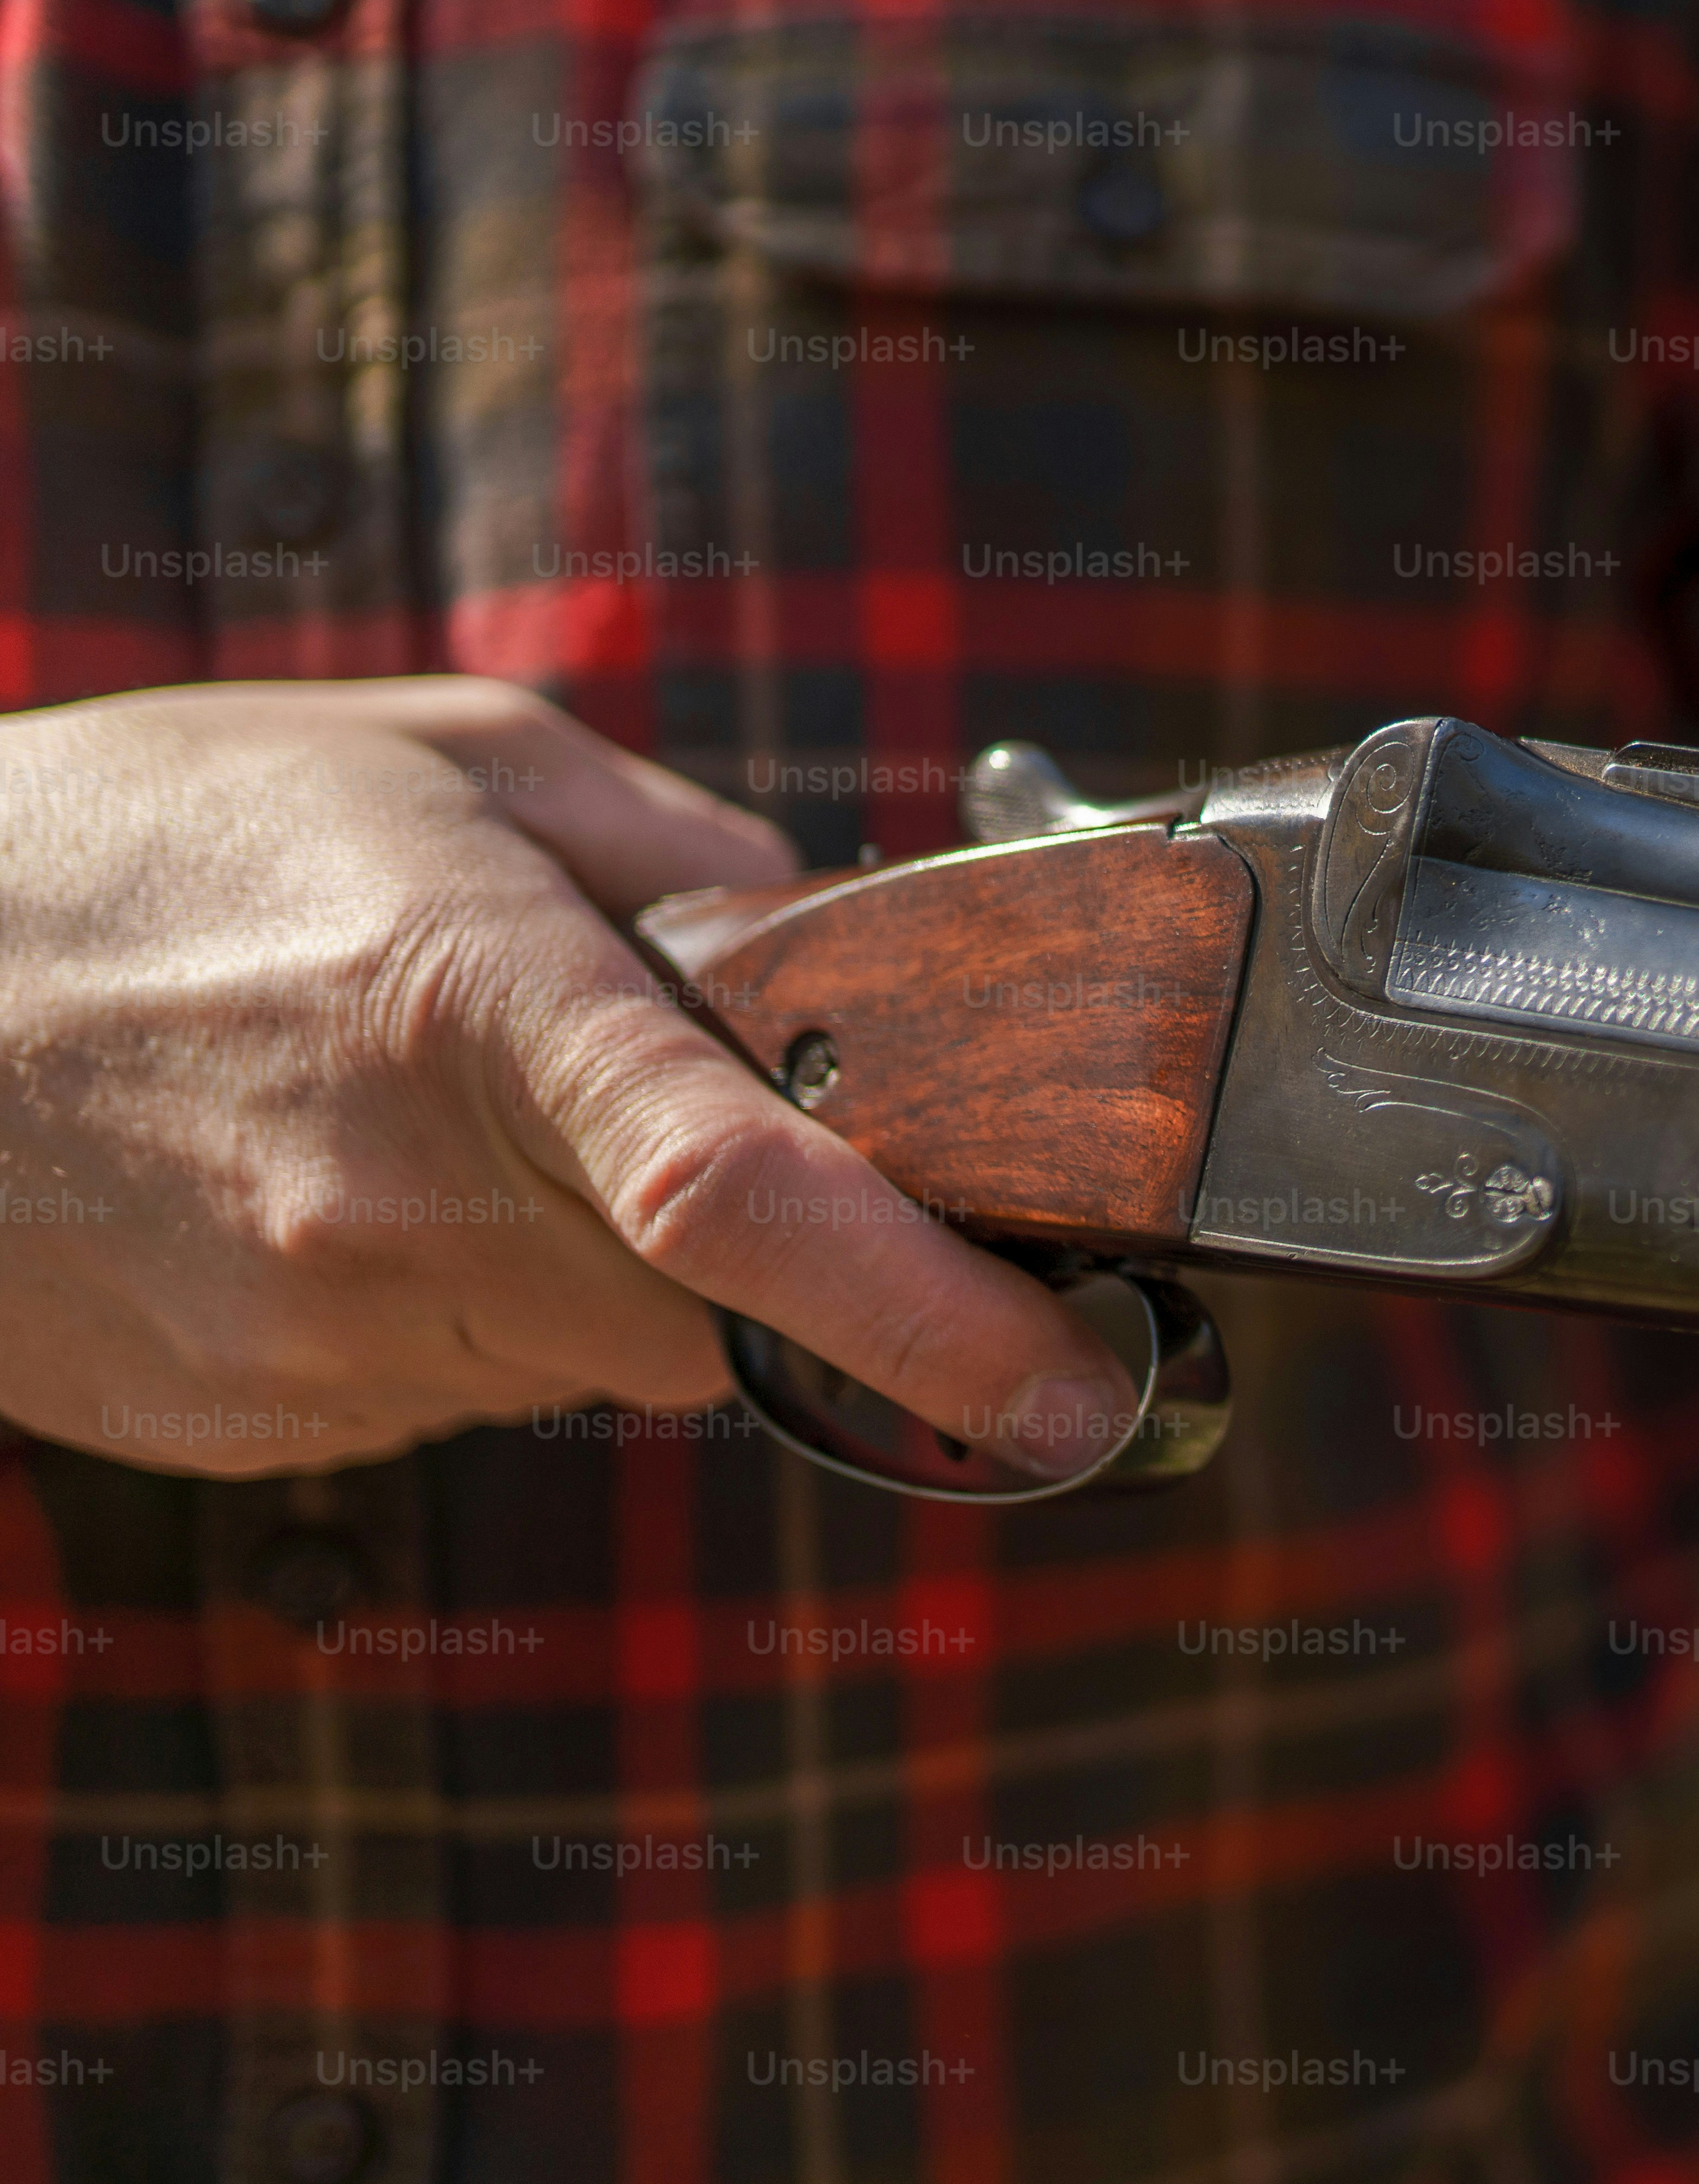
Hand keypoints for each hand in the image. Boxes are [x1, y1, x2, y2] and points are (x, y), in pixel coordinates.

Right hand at [0, 677, 1128, 1478]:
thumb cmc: (143, 840)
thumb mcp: (442, 762)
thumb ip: (674, 849)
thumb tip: (825, 937)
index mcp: (474, 1010)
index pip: (744, 1201)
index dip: (939, 1314)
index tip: (1071, 1384)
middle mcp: (401, 1204)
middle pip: (715, 1317)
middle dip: (759, 1254)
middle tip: (673, 1129)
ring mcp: (316, 1335)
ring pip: (590, 1364)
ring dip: (592, 1269)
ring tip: (442, 1127)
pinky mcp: (256, 1421)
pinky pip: (451, 1391)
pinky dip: (458, 1308)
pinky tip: (340, 1191)